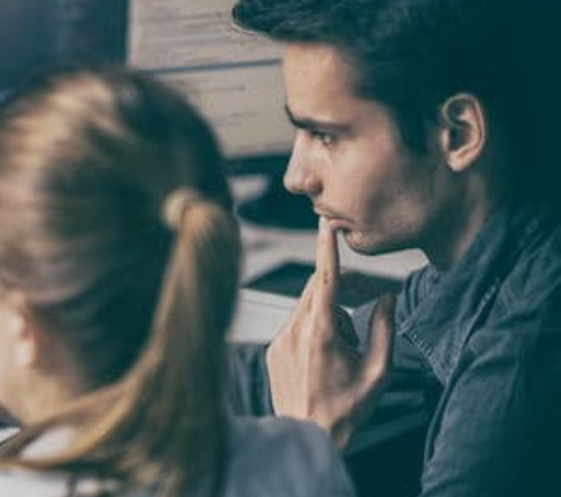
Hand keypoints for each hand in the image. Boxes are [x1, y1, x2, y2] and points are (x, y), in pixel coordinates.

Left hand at [266, 218, 394, 448]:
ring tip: (348, 346)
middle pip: (318, 288)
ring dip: (331, 312)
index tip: (326, 224)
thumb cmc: (347, 409)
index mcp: (320, 331)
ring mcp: (280, 340)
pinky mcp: (272, 350)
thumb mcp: (379, 370)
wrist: (309, 435)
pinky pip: (295, 325)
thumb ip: (385, 328)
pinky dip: (315, 328)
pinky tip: (328, 356)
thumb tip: (386, 298)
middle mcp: (294, 330)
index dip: (327, 248)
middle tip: (370, 301)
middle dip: (344, 287)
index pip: (324, 278)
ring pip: (307, 306)